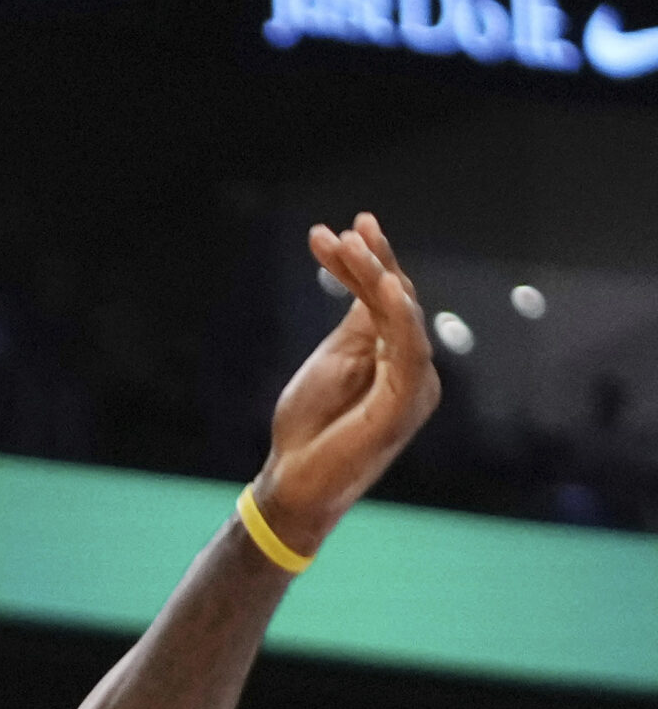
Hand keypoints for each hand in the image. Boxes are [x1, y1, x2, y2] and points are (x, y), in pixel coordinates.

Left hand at [253, 213, 441, 555]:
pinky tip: (386, 284)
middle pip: (396, 300)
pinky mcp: (405, 404)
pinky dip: (400, 315)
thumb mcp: (334, 360)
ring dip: (377, 277)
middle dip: (369, 260)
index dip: (362, 263)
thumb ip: (358, 322)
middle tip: (343, 229)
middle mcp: (413, 366)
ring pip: (402, 317)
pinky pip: (409, 351)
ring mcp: (413, 385)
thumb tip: (372, 278)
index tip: (330, 233)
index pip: (383, 298)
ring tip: (351, 244)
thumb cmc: (311, 425)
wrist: (295, 479)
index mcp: (396, 355)